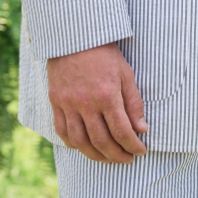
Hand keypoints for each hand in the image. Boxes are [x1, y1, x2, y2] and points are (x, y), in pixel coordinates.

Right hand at [47, 43, 147, 163]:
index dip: (132, 145)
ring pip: (80, 141)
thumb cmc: (105, 54)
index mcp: (107, 96)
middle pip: (101, 141)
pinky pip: (62, 131)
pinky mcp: (55, 102)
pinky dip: (73, 144)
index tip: (141, 151)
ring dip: (95, 155)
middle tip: (127, 159)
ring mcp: (68, 105)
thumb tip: (142, 128)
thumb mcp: (126, 74)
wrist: (76, 38)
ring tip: (108, 158)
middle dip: (116, 155)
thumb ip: (134, 102)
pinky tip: (84, 147)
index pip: (122, 131)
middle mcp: (86, 104)